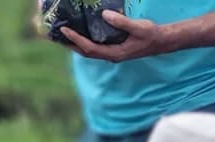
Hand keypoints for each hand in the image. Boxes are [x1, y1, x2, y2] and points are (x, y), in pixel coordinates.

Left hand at [59, 11, 174, 61]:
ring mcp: (111, 52)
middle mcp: (111, 55)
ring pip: (87, 50)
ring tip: (60, 35)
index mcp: (115, 53)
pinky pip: (93, 46)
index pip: (90, 48)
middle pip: (84, 52)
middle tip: (52, 35)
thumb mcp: (139, 27)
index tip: (64, 30)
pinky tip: (77, 32)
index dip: (76, 40)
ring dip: (73, 43)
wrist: (162, 41)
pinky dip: (82, 40)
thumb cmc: (151, 35)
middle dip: (68, 44)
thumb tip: (105, 14)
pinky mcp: (113, 48)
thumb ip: (122, 22)